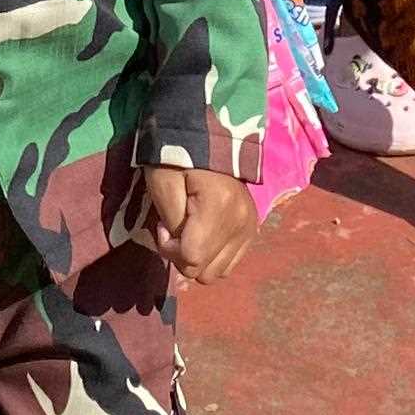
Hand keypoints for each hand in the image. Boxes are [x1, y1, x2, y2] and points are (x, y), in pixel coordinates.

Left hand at [139, 162, 259, 285]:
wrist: (210, 141)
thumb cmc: (178, 159)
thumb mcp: (163, 184)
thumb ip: (172, 224)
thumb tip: (182, 252)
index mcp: (218, 207)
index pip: (191, 257)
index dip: (169, 248)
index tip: (163, 226)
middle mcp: (241, 223)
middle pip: (204, 272)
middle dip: (182, 256)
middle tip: (174, 227)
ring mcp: (250, 229)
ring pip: (216, 273)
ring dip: (197, 258)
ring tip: (190, 231)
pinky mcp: (252, 231)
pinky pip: (229, 265)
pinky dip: (212, 256)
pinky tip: (204, 234)